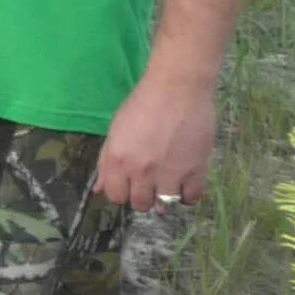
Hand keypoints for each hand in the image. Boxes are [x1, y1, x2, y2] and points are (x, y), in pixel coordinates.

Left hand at [95, 74, 214, 210]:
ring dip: (164, 198)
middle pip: (140, 204)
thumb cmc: (143, 105)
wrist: (177, 89)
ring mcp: (169, 173)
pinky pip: (190, 198)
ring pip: (164, 205)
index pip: (115, 196)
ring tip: (166, 184)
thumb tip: (98, 190)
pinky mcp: (195, 171)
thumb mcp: (116, 131)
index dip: (121, 192)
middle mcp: (141, 171)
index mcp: (117, 160)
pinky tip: (184, 183)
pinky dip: (187, 195)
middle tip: (149, 183)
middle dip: (142, 197)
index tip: (128, 184)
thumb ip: (106, 162)